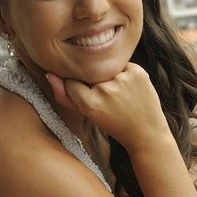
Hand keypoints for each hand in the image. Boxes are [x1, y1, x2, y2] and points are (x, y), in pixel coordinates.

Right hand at [46, 63, 169, 151]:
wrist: (146, 132)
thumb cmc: (114, 124)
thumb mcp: (87, 115)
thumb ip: (64, 96)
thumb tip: (49, 74)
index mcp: (90, 103)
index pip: (71, 82)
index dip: (79, 89)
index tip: (91, 99)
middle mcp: (105, 90)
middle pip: (88, 73)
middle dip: (94, 82)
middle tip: (109, 99)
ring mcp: (123, 79)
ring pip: (104, 67)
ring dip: (109, 76)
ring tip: (120, 94)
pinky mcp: (137, 71)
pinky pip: (121, 64)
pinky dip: (124, 73)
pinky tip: (131, 87)